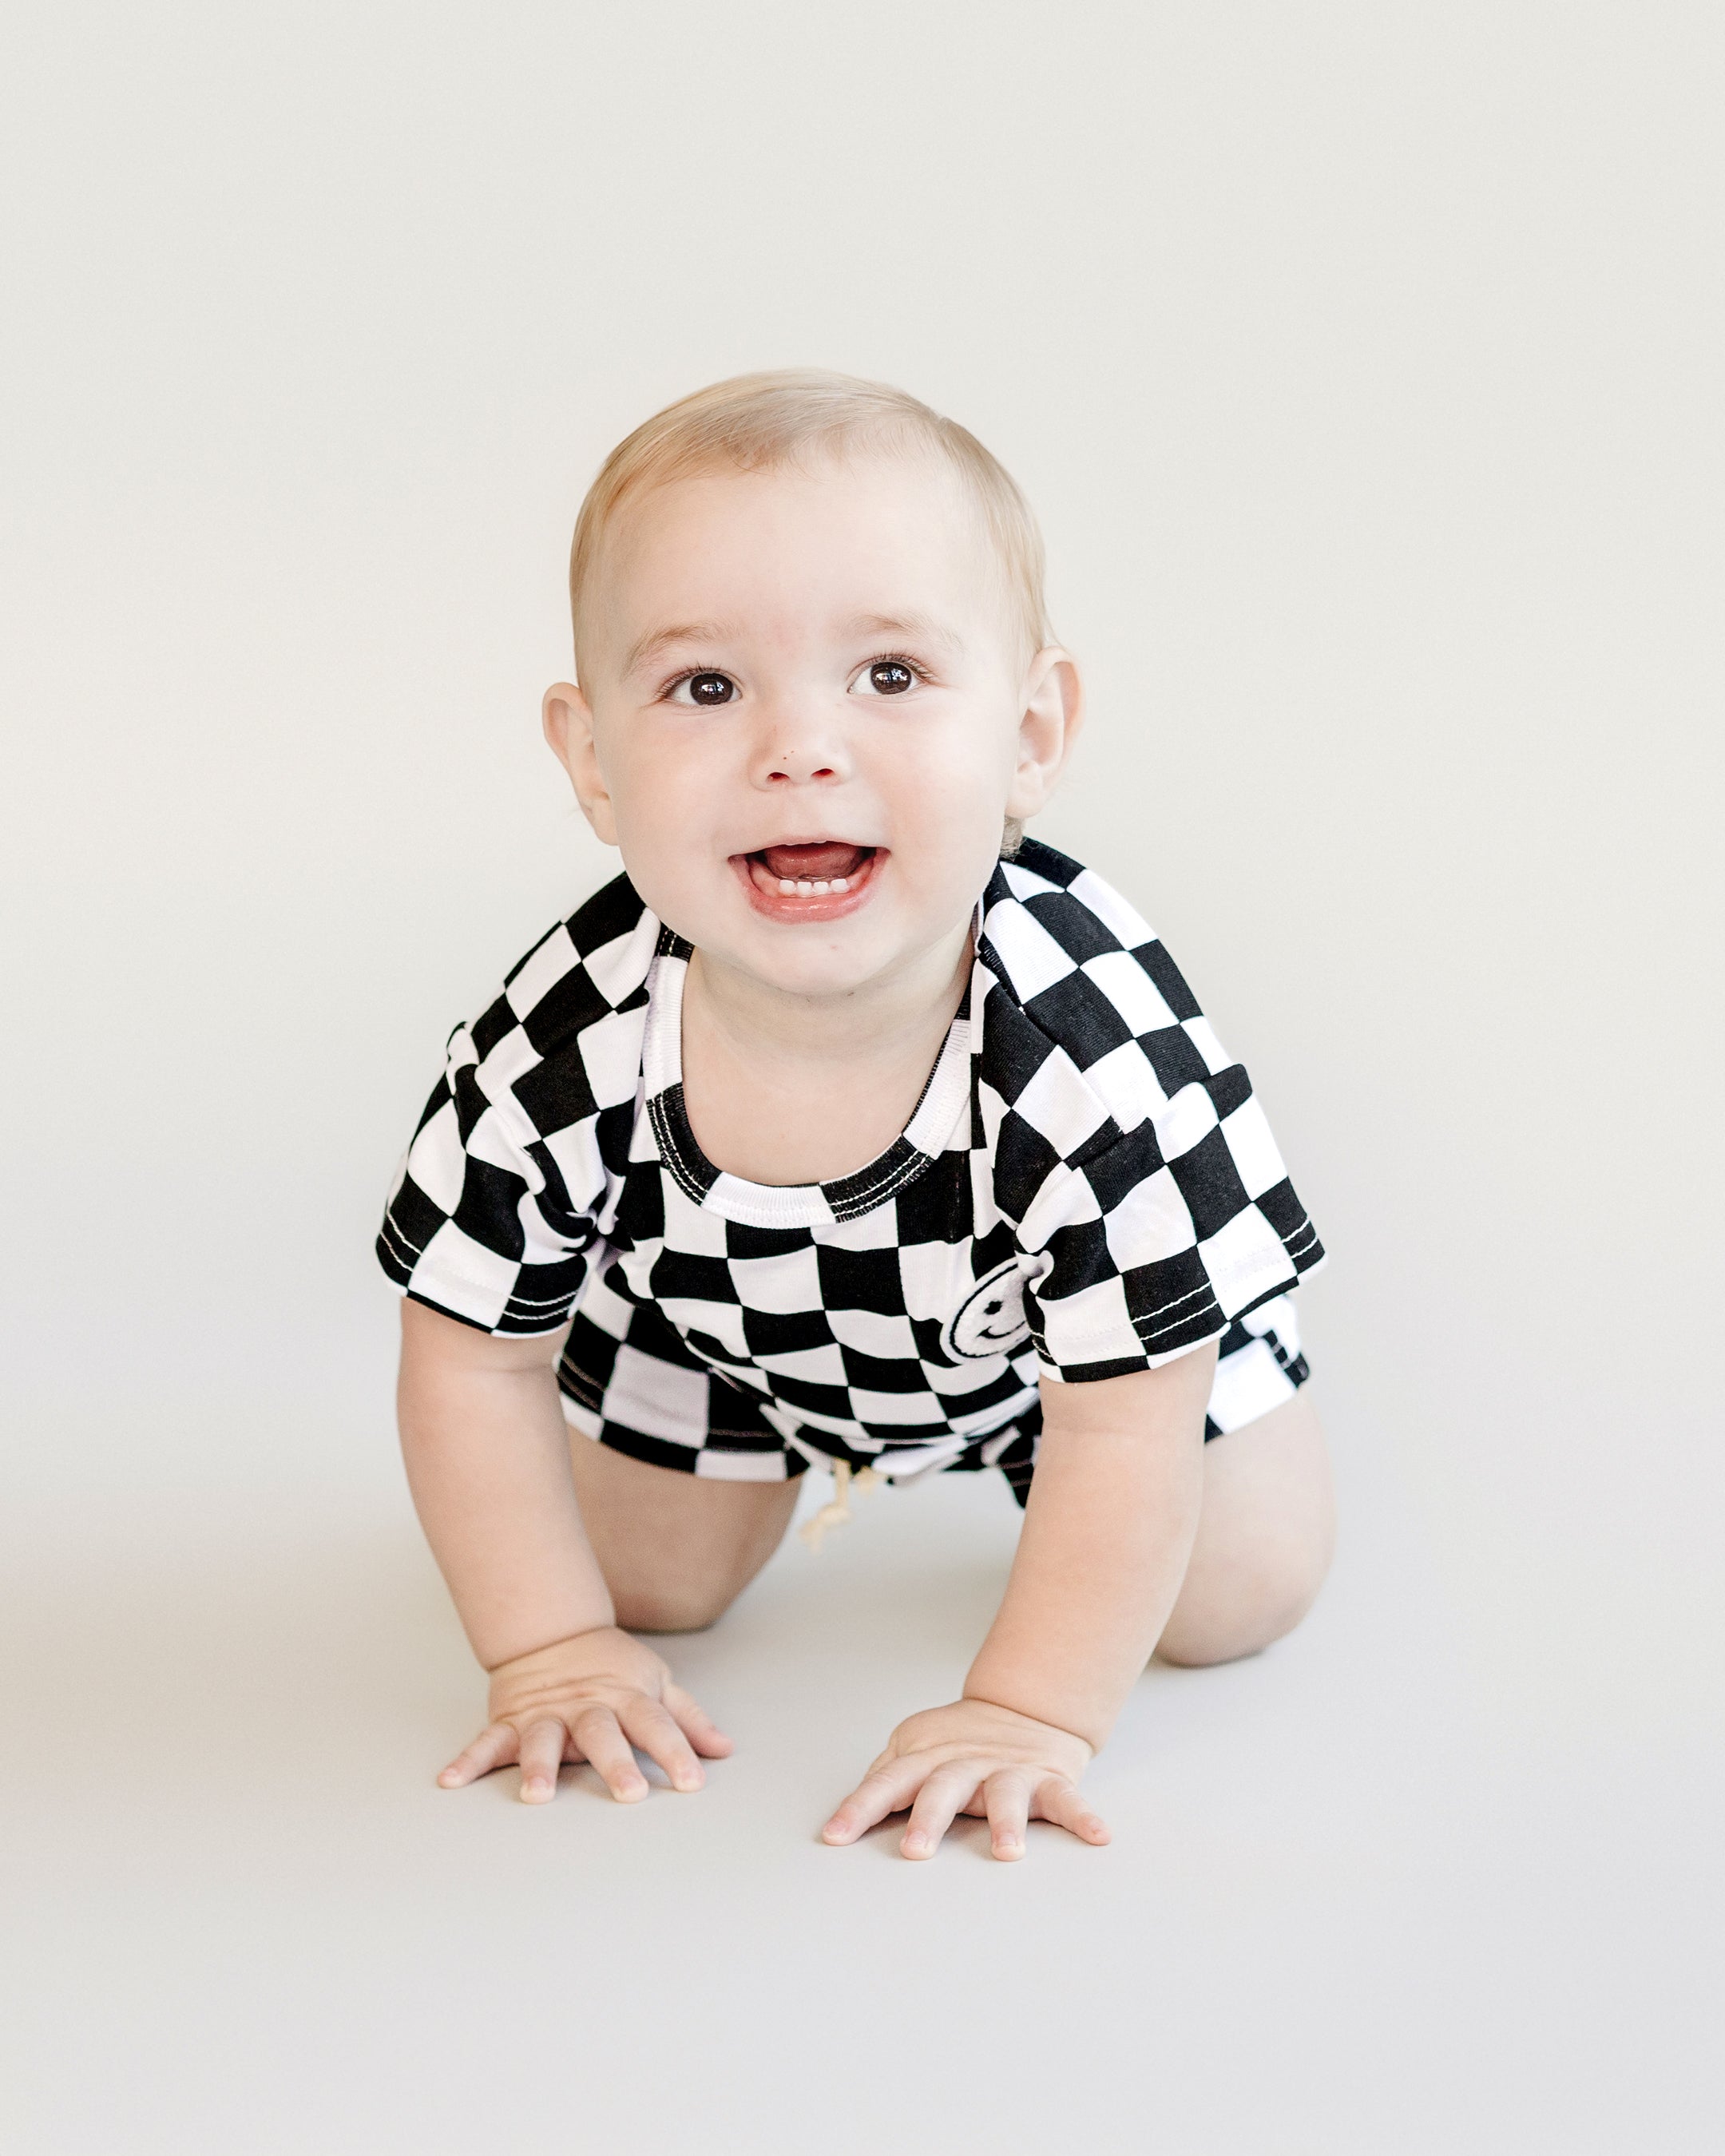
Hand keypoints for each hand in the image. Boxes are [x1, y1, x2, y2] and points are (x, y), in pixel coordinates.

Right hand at [437, 1626, 731, 1804]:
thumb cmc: (612, 1667)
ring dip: (539, 1766)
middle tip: (629, 1793)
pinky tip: (451, 1780)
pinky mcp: (510, 1719)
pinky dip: (468, 1760)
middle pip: (603, 1733)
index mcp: (626, 1698)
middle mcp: (587, 1707)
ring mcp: (546, 1713)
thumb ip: (688, 1719)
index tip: (693, 1783)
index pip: (657, 1725)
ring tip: (537, 1796)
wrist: (554, 1631)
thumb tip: (725, 1750)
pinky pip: (488, 1741)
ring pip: (543, 1739)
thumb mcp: (657, 1684)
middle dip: (616, 1762)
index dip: (677, 1752)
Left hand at [821, 1696, 1108, 1860]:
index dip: (859, 1807)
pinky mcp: (1048, 1780)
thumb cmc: (958, 1742)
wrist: (1023, 1708)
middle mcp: (966, 1765)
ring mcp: (1009, 1772)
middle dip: (929, 1818)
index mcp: (927, 1759)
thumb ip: (886, 1778)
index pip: (887, 1782)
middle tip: (915, 1850)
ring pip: (1006, 1794)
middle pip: (943, 1788)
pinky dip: (1085, 1817)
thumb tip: (845, 1817)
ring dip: (1007, 1821)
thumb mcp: (913, 1749)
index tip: (835, 1837)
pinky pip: (1068, 1800)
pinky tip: (1100, 1836)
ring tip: (1009, 1851)